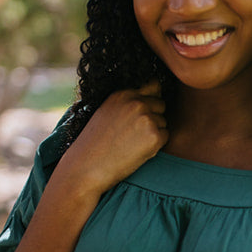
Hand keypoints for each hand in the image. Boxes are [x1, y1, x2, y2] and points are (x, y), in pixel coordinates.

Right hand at [59, 81, 167, 197]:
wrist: (86, 166)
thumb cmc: (95, 143)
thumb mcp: (107, 111)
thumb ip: (127, 102)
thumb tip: (155, 94)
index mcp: (123, 94)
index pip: (153, 84)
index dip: (152, 98)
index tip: (144, 111)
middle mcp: (136, 102)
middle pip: (161, 104)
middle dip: (153, 116)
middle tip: (132, 133)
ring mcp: (146, 118)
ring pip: (163, 122)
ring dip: (153, 132)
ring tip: (130, 143)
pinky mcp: (154, 136)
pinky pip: (165, 137)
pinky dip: (155, 146)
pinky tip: (136, 151)